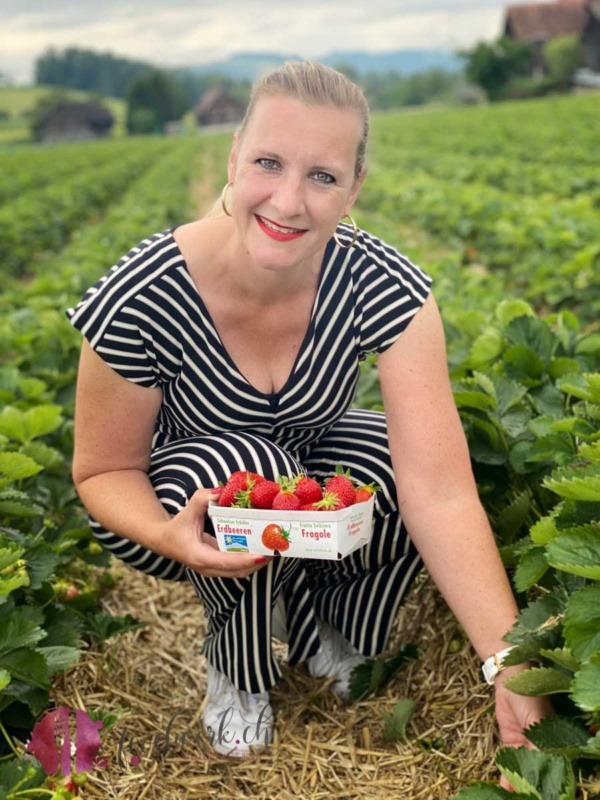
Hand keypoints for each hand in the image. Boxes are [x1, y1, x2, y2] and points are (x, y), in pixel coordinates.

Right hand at [161, 487, 271, 577]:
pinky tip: (262, 548)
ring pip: (239, 572)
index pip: (225, 562)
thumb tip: (219, 491)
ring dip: (257, 563)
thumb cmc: (176, 527)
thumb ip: (201, 499)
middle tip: (276, 549)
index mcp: (199, 557)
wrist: (164, 541)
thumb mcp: (187, 511)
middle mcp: (208, 568)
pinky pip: (237, 567)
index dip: (244, 560)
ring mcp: (214, 569)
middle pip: (238, 571)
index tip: (261, 555)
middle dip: (258, 563)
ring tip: (274, 549)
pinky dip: (250, 560)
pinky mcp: (218, 567)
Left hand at [493, 666, 552, 790]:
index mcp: (555, 741)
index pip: (554, 768)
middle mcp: (542, 746)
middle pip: (538, 772)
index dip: (549, 782)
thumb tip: (539, 771)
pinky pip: (509, 763)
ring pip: (523, 771)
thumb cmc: (529, 694)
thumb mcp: (536, 721)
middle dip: (531, 787)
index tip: (544, 794)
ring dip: (517, 786)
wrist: (509, 677)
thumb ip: (538, 746)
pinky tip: (504, 789)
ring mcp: (526, 745)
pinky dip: (506, 777)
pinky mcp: (512, 742)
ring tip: (512, 798)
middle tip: (523, 798)